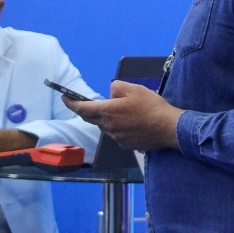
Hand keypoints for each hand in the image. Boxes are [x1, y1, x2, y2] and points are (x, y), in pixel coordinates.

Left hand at [66, 80, 182, 151]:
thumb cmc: (152, 106)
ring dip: (106, 118)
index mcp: (108, 111)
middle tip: (88, 103)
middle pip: (91, 118)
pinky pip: (115, 133)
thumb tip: (110, 94)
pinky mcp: (125, 145)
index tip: (64, 97)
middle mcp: (108, 127)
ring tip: (121, 110)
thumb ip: (116, 87)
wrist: (169, 128)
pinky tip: (131, 122)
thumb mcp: (134, 88)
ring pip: (104, 126)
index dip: (71, 103)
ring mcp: (116, 137)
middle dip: (87, 110)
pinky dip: (117, 126)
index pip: (82, 108)